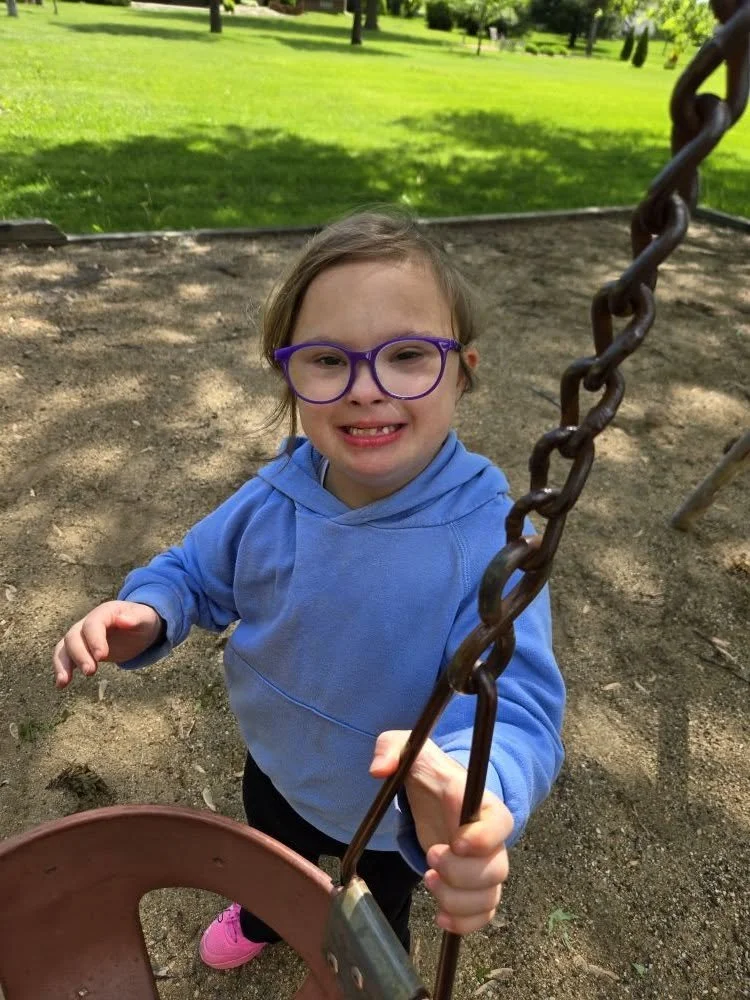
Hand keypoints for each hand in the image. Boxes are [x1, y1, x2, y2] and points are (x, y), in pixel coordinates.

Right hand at [52, 600, 162, 688]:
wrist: (138, 626)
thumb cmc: (142, 621)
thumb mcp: (144, 619)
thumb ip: (135, 619)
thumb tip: (123, 620)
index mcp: (104, 612)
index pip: (93, 624)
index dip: (94, 639)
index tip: (101, 657)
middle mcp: (88, 623)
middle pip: (74, 636)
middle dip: (80, 655)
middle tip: (90, 672)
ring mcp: (81, 636)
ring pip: (64, 647)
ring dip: (63, 664)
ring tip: (64, 682)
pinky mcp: (80, 649)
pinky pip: (64, 657)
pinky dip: (61, 669)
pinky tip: (61, 685)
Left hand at [370, 730, 511, 934]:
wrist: (433, 793)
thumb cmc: (426, 772)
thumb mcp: (408, 750)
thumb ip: (391, 749)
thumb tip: (379, 769)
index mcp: (479, 803)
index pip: (501, 823)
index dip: (485, 837)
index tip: (456, 841)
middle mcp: (489, 838)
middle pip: (497, 868)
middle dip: (460, 873)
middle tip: (431, 857)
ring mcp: (484, 865)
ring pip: (490, 896)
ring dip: (458, 900)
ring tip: (429, 882)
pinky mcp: (473, 886)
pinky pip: (484, 914)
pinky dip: (465, 923)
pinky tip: (440, 916)